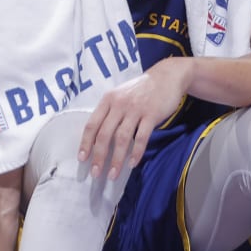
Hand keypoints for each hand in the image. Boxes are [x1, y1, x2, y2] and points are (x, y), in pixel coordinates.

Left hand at [77, 58, 192, 179]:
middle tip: (96, 173)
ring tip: (113, 174)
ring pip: (122, 139)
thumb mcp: (121, 94)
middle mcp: (119, 105)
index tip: (82, 159)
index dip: (85, 143)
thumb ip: (111, 111)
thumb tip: (100, 136)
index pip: (92, 125)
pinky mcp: (151, 115)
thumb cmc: (143, 88)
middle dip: (99, 156)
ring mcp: (135, 110)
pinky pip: (142, 137)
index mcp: (108, 100)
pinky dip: (136, 152)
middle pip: (104, 135)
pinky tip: (132, 163)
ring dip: (116, 159)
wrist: (168, 75)